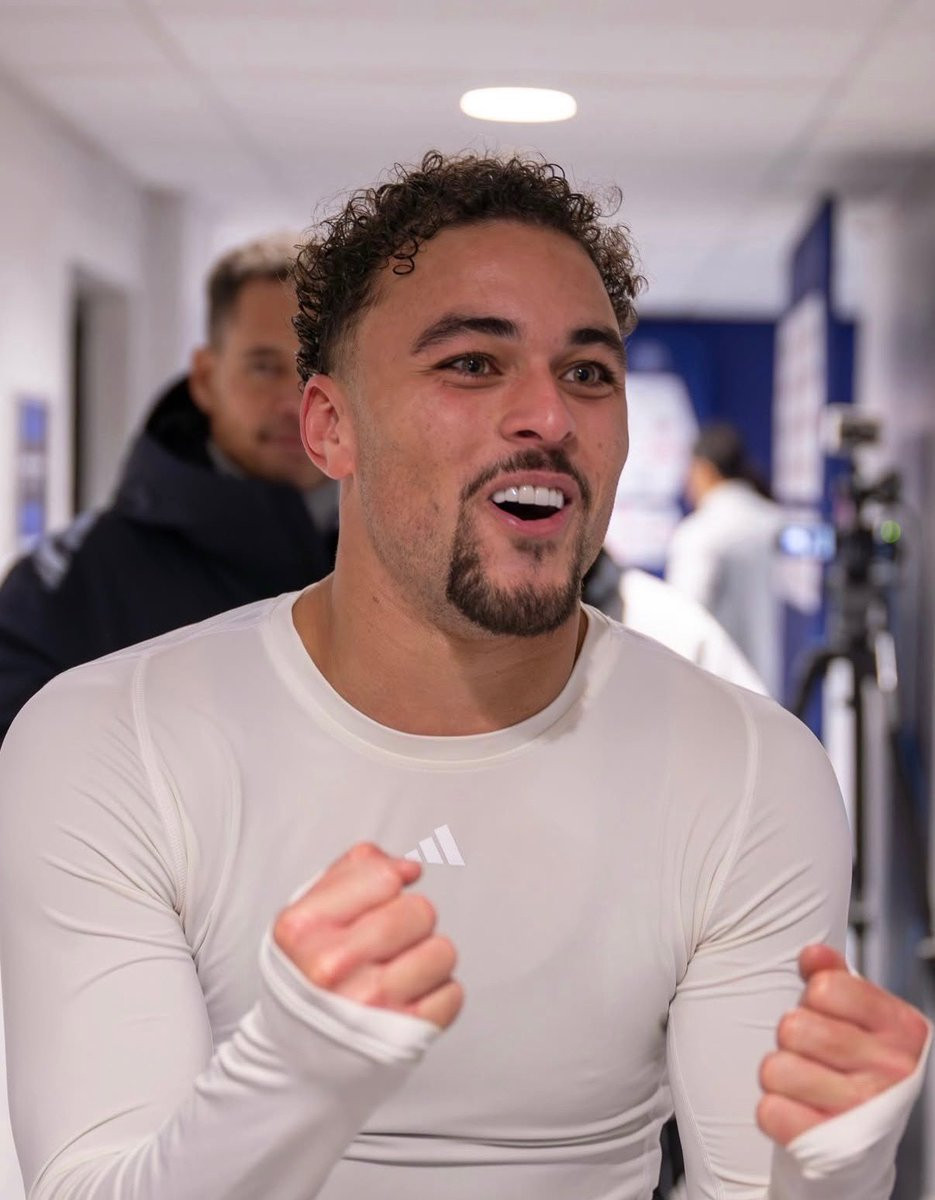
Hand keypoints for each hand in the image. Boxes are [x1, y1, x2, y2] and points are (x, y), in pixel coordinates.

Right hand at [272, 842, 462, 1028]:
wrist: (302, 1056)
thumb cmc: (311, 976)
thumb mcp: (310, 915)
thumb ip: (355, 871)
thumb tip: (409, 869)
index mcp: (303, 929)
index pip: (383, 878)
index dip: (388, 885)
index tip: (378, 903)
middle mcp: (331, 967)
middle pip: (420, 911)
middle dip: (413, 921)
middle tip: (390, 942)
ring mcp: (368, 1004)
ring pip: (443, 951)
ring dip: (428, 959)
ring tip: (399, 972)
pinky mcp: (401, 1037)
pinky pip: (453, 994)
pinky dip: (437, 996)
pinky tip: (406, 1000)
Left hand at [757, 944, 928, 1144]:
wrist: (871, 1137)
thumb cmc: (861, 1067)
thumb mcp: (861, 1015)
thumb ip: (834, 977)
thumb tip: (813, 955)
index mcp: (900, 1027)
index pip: (825, 988)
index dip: (813, 998)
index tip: (827, 1015)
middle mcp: (891, 1068)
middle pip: (794, 1027)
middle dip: (793, 1037)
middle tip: (813, 1053)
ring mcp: (865, 1110)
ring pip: (776, 1069)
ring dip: (781, 1074)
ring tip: (806, 1082)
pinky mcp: (834, 1146)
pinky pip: (770, 1111)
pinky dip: (775, 1111)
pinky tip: (798, 1109)